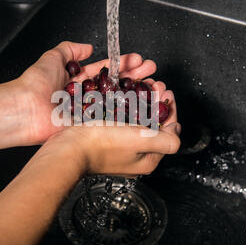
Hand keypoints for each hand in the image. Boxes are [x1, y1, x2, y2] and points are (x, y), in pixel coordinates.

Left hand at [13, 41, 157, 144]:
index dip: (123, 64)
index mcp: (78, 82)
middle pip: (116, 86)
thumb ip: (70, 49)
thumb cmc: (35, 85)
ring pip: (118, 102)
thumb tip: (87, 47)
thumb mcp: (52, 57)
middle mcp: (86, 98)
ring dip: (137, 94)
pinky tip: (145, 105)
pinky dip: (130, 113)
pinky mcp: (91, 127)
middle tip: (152, 70)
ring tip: (155, 85)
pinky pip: (113, 119)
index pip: (106, 71)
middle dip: (136, 76)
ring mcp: (90, 113)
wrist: (26, 109)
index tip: (138, 59)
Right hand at [30, 87, 180, 176]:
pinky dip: (126, 104)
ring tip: (142, 85)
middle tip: (156, 86)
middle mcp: (134, 155)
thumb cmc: (102, 145)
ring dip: (142, 100)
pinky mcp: (104, 138)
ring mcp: (119, 147)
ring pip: (137, 119)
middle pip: (153, 125)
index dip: (170, 111)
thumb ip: (167, 140)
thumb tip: (176, 133)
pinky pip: (120, 119)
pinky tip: (123, 94)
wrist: (69, 148)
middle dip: (156, 102)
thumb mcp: (143, 141)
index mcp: (147, 159)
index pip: (169, 133)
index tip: (168, 94)